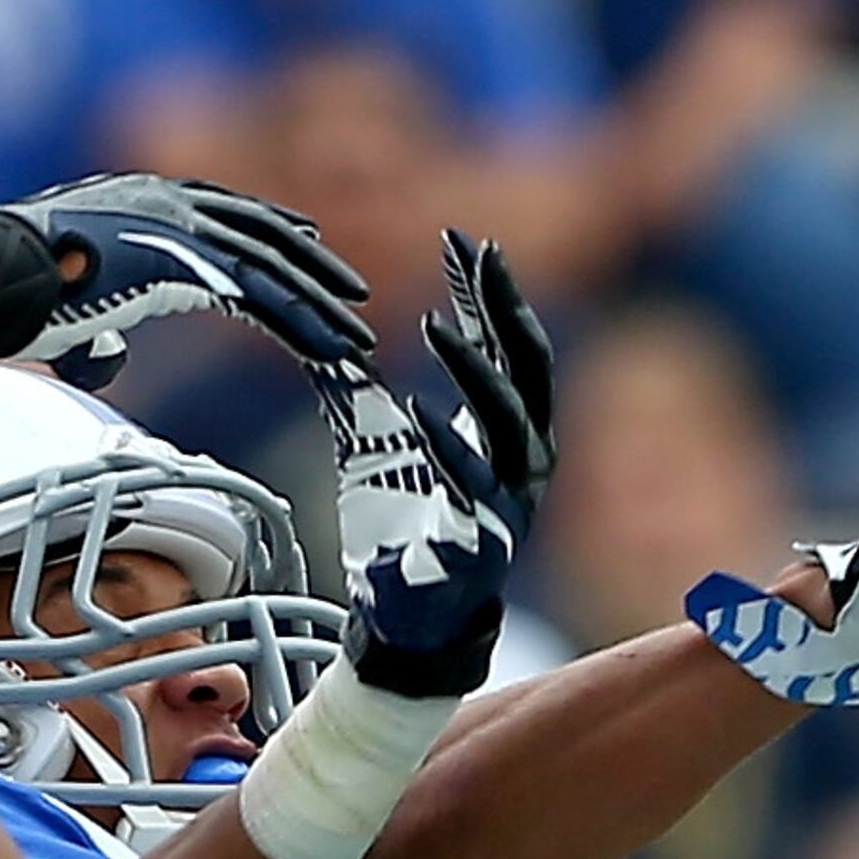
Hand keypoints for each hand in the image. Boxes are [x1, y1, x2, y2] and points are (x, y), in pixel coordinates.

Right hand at [0, 175, 371, 383]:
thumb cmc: (9, 295)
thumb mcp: (65, 302)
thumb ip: (99, 320)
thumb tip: (109, 354)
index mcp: (138, 199)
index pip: (220, 212)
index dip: (268, 232)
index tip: (304, 247)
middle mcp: (164, 200)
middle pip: (258, 229)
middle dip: (309, 264)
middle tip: (352, 293)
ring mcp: (175, 226)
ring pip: (269, 261)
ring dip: (317, 299)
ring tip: (355, 330)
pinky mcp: (182, 261)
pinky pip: (257, 290)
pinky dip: (297, 316)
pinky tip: (326, 339)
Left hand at [323, 233, 555, 698]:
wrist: (409, 615)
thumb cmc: (404, 523)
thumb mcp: (378, 443)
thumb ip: (367, 390)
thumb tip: (330, 333)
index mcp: (511, 428)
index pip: (513, 344)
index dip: (495, 292)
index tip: (469, 242)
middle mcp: (526, 458)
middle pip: (527, 367)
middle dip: (504, 308)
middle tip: (477, 256)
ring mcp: (512, 499)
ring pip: (509, 422)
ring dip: (473, 370)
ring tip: (435, 327)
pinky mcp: (485, 540)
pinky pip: (473, 487)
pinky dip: (447, 447)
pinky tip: (417, 412)